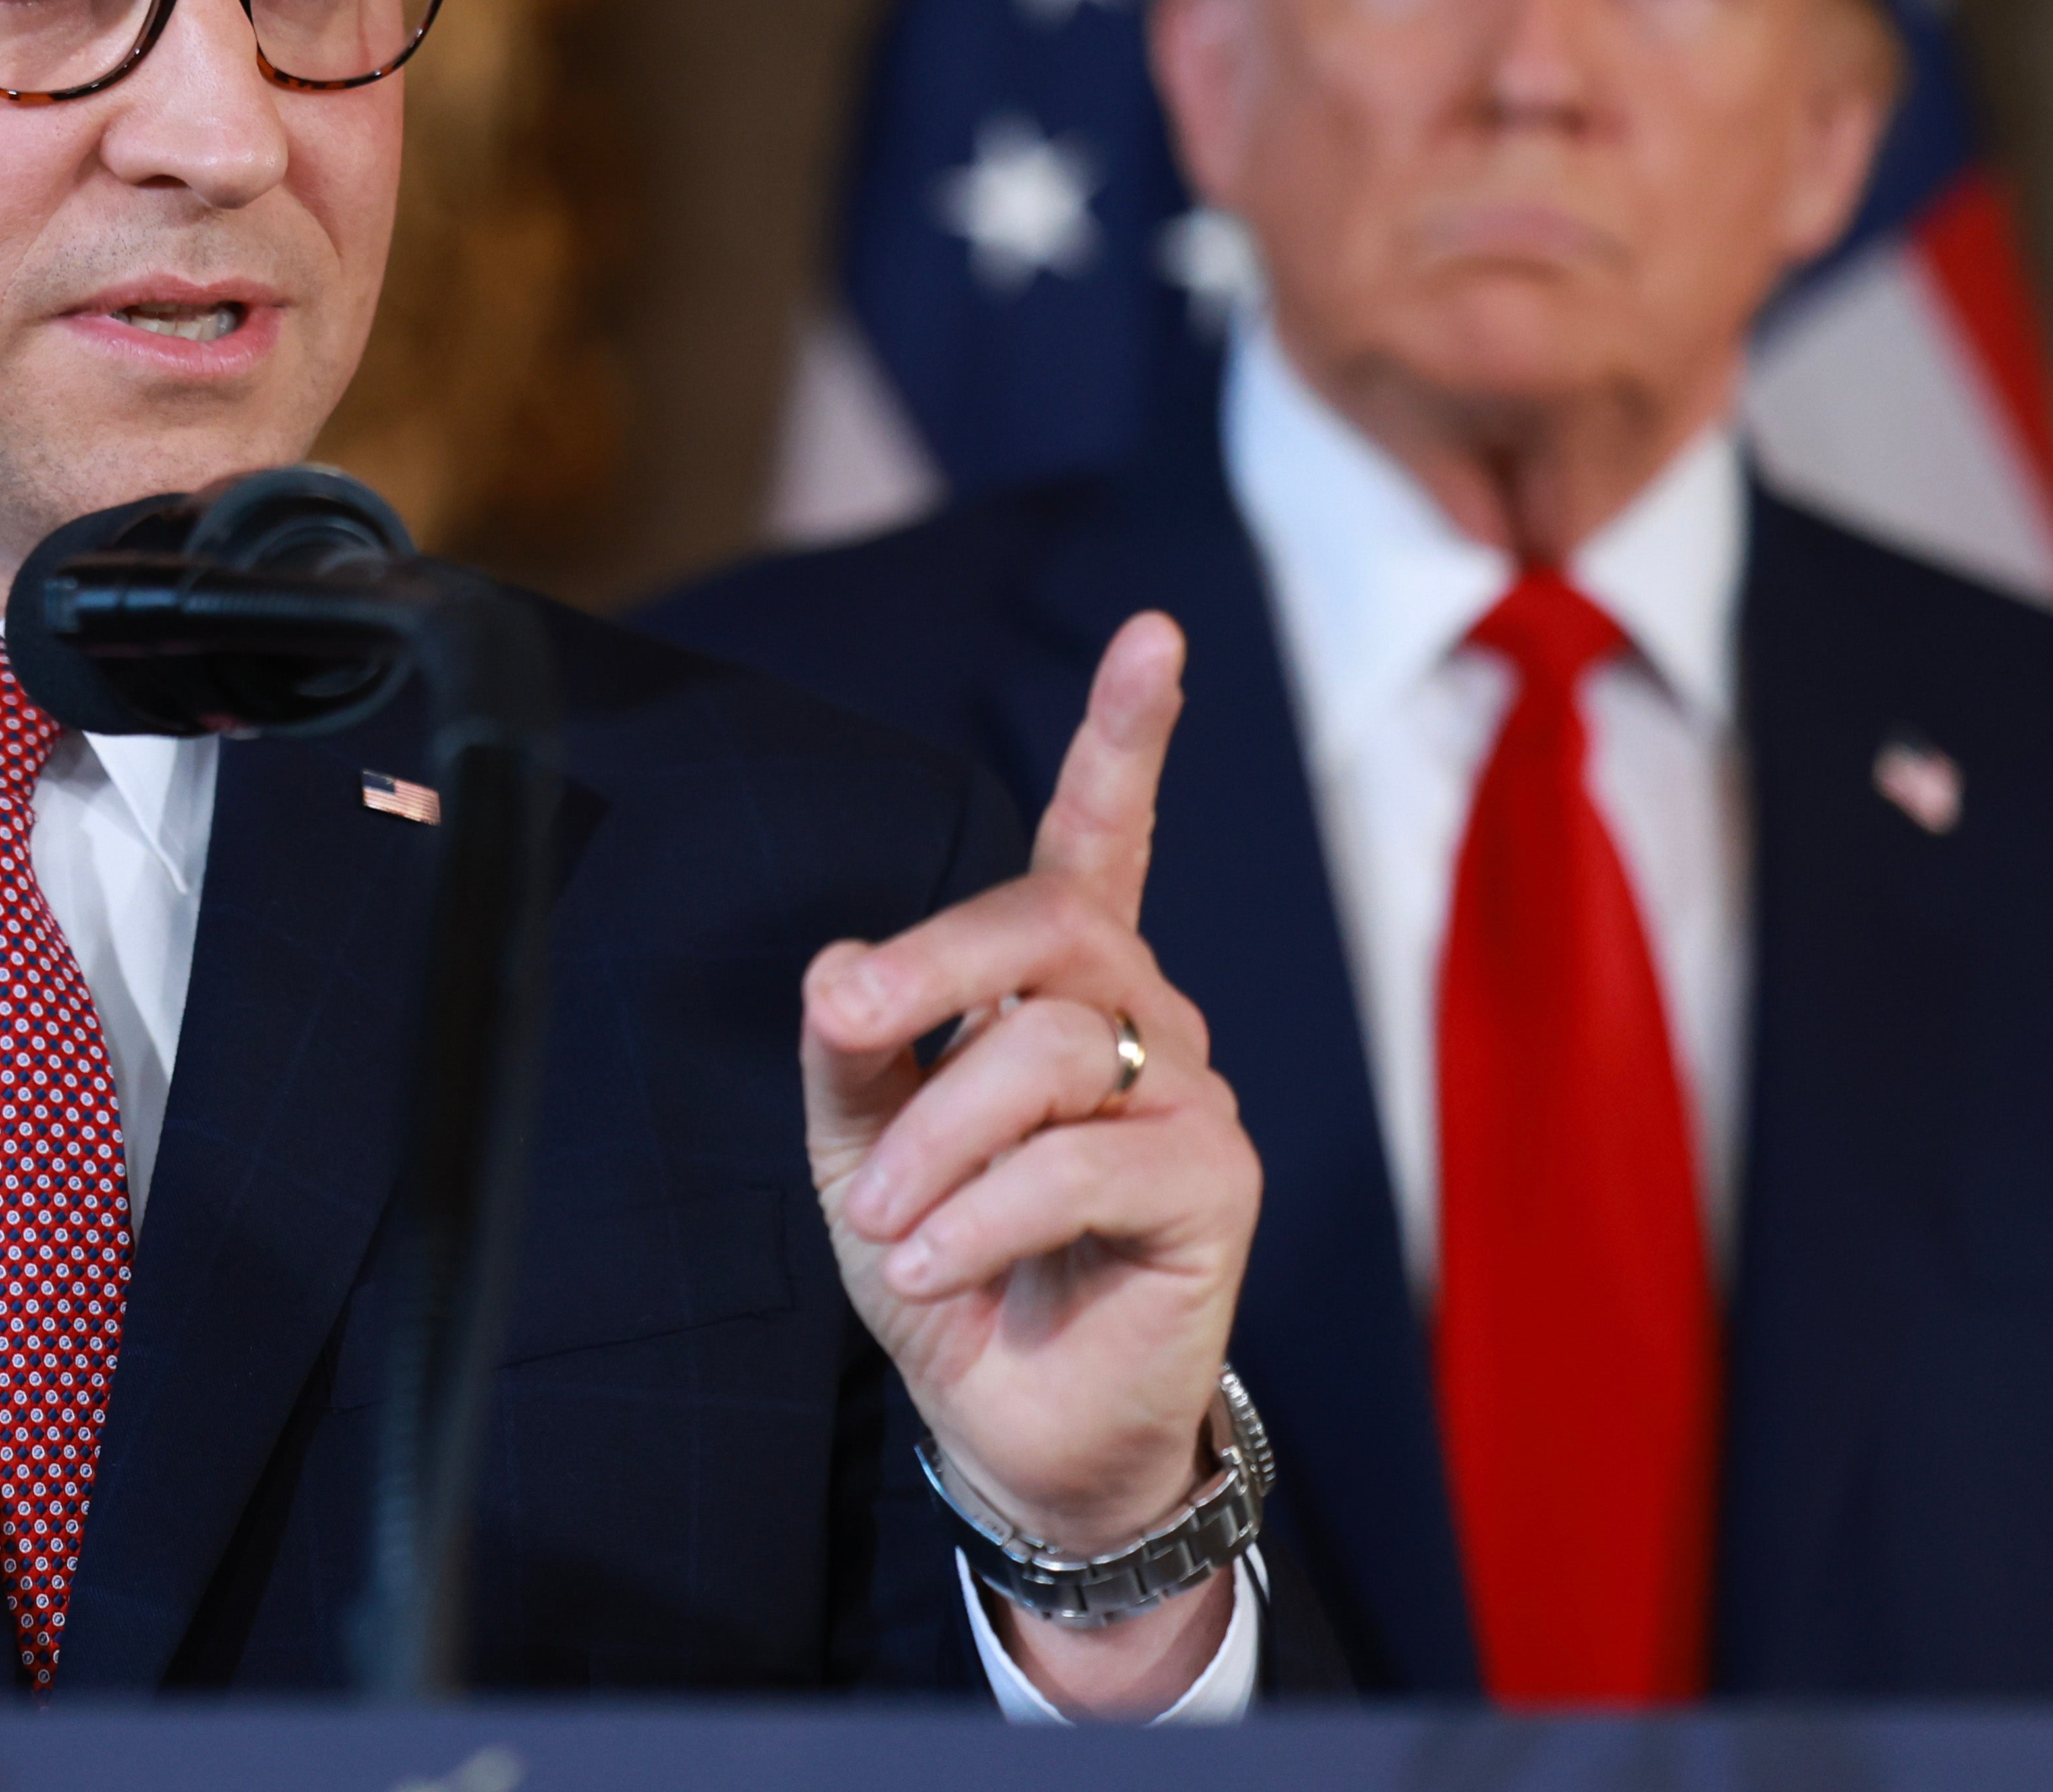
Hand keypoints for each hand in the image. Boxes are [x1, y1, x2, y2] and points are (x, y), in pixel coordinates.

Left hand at [802, 613, 1260, 1708]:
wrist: (1012, 1421)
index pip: (1101, 837)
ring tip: (882, 1229)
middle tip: (843, 1018)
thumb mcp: (860, 1144)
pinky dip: (978, 1217)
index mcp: (1066, 982)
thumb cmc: (945, 1258)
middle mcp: (1144, 1014)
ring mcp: (1189, 1093)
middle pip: (1045, 925)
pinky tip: (933, 1267)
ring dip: (932, 1142)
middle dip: (927, 963)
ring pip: (1044, 1051)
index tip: (1154, 632)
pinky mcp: (1215, 1184)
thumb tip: (837, 964)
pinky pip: (1074, 1164)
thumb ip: (853, 1046)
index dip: (1127, 734)